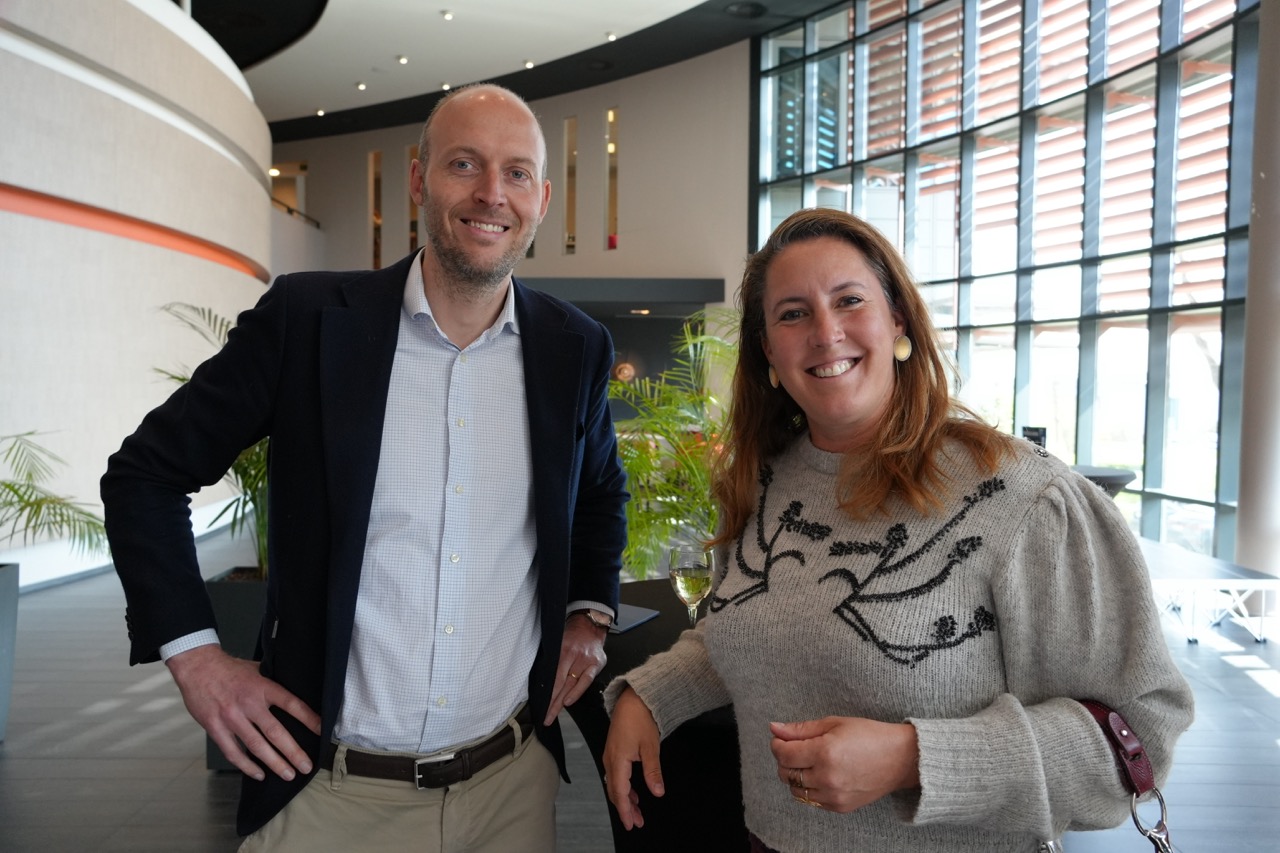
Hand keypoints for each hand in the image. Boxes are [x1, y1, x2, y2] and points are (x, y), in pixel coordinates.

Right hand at [166, 645, 321, 781]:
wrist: (197, 666)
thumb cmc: (229, 668)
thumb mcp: (256, 669)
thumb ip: (272, 683)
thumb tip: (294, 691)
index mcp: (263, 687)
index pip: (292, 704)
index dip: (309, 718)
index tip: (322, 731)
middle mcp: (249, 704)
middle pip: (276, 732)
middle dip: (293, 752)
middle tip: (306, 766)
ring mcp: (231, 717)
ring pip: (256, 746)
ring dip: (274, 763)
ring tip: (288, 774)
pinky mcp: (215, 727)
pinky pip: (233, 752)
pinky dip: (246, 766)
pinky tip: (259, 774)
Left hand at [544, 613, 607, 724]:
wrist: (591, 625)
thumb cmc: (572, 636)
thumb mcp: (558, 642)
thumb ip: (553, 659)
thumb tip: (541, 679)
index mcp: (563, 650)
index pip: (554, 676)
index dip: (548, 692)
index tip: (540, 705)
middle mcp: (575, 656)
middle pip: (561, 683)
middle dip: (552, 702)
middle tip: (545, 717)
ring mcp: (587, 660)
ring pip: (572, 684)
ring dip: (562, 702)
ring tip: (553, 714)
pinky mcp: (597, 664)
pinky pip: (586, 681)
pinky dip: (577, 692)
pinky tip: (568, 702)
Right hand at [603, 687, 664, 829]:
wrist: (632, 699)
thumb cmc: (641, 719)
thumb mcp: (651, 746)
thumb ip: (653, 771)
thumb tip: (658, 792)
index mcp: (618, 760)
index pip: (620, 792)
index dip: (625, 810)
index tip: (631, 824)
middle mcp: (610, 760)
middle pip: (615, 791)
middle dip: (625, 808)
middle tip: (637, 822)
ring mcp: (610, 755)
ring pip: (614, 784)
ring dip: (625, 799)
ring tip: (637, 812)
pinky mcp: (613, 752)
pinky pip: (615, 776)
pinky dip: (623, 788)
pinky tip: (633, 793)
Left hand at [769, 716, 918, 812]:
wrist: (900, 758)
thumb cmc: (869, 735)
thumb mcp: (834, 723)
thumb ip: (801, 729)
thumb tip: (774, 728)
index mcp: (825, 752)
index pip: (783, 754)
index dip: (777, 745)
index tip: (780, 739)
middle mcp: (827, 777)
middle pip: (785, 773)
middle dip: (785, 760)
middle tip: (796, 749)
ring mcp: (834, 795)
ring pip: (796, 790)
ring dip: (795, 776)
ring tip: (810, 763)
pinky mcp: (840, 807)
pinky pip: (812, 801)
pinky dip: (810, 788)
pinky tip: (822, 775)